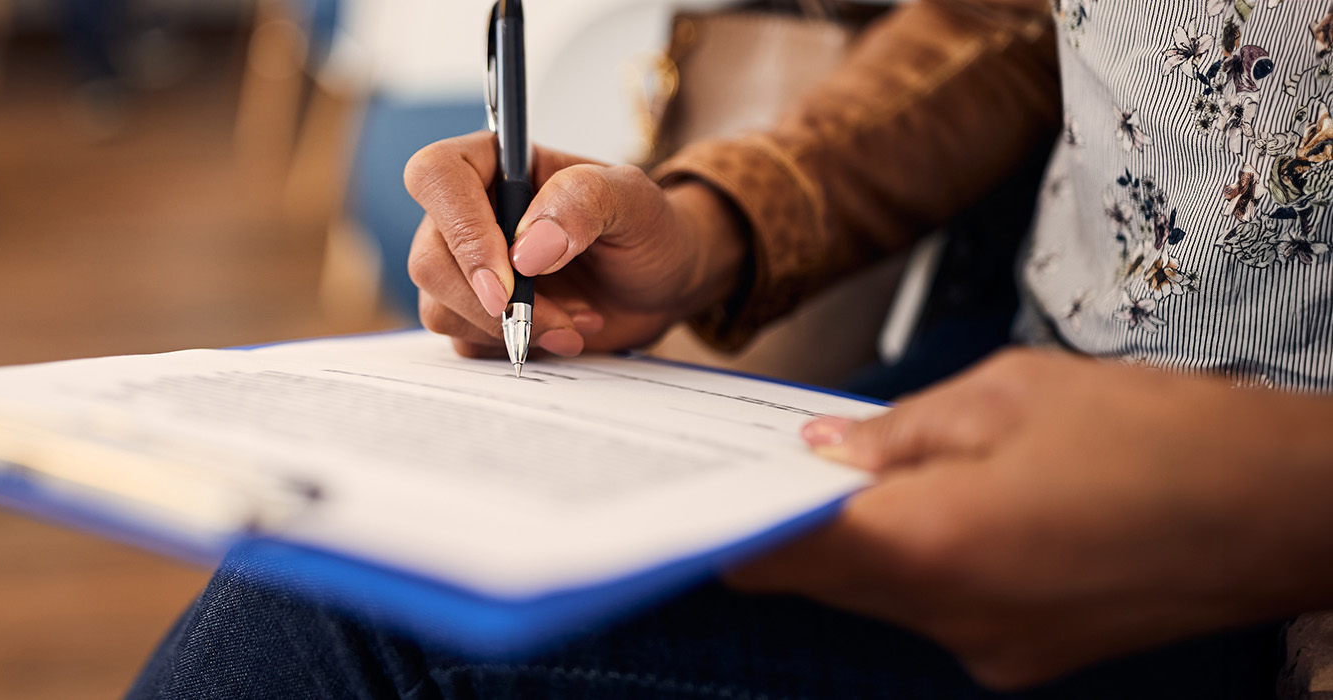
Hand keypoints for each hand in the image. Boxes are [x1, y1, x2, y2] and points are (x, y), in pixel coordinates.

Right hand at [403, 132, 745, 357]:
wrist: (659, 282)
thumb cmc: (644, 227)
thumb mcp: (633, 199)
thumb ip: (585, 202)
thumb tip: (526, 249)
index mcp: (494, 164)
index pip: (437, 177)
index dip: (461, 230)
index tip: (509, 280)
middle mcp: (469, 213)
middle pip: (428, 259)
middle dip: (491, 303)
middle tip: (557, 317)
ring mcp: (466, 267)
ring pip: (439, 308)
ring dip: (511, 329)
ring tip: (575, 320)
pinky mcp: (475, 314)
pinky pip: (464, 342)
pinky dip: (517, 346)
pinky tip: (563, 332)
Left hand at [727, 350, 1332, 688]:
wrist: (1296, 512)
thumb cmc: (1169, 439)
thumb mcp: (1012, 394)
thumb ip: (896, 431)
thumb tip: (820, 449)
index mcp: (930, 546)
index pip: (780, 554)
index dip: (726, 522)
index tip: (686, 494)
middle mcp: (950, 618)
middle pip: (822, 580)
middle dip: (787, 524)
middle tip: (760, 463)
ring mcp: (991, 649)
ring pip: (880, 596)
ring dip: (857, 542)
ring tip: (857, 471)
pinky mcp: (1027, 656)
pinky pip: (940, 609)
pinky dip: (922, 562)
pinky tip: (944, 506)